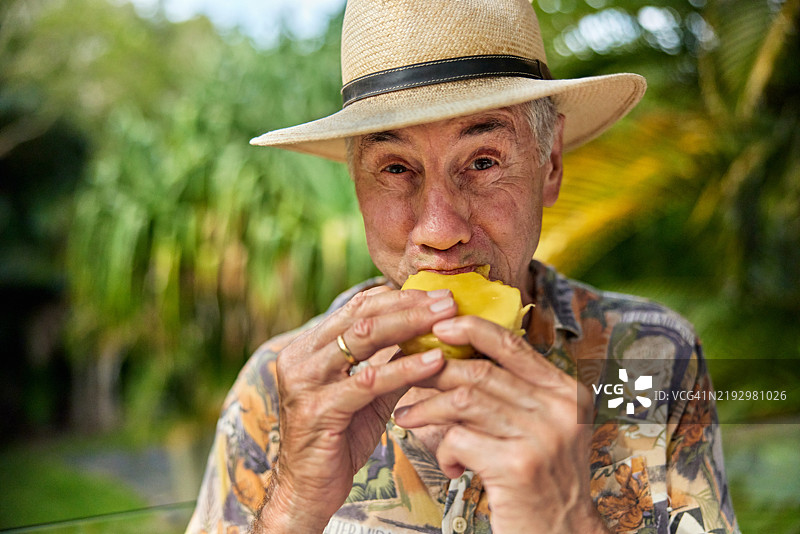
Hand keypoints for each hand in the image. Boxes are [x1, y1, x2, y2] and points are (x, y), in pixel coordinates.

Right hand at [254, 286, 455, 532]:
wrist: (308, 489)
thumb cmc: (338, 440)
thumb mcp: (366, 395)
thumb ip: (389, 363)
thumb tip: (429, 336)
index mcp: (309, 347)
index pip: (357, 306)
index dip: (399, 298)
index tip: (436, 296)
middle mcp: (301, 357)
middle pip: (362, 315)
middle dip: (410, 306)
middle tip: (448, 301)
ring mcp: (305, 382)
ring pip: (364, 339)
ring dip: (411, 326)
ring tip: (446, 322)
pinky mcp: (318, 409)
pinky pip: (369, 381)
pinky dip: (405, 368)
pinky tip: (434, 362)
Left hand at [393, 316, 609, 533]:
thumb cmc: (543, 482)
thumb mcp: (545, 429)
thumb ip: (517, 395)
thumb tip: (461, 360)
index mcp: (566, 392)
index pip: (512, 344)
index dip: (471, 329)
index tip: (439, 327)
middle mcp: (559, 409)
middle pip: (480, 371)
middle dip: (434, 372)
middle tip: (405, 375)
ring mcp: (541, 436)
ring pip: (463, 401)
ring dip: (427, 409)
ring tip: (408, 417)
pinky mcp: (517, 466)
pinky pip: (459, 440)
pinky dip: (444, 451)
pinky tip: (451, 466)